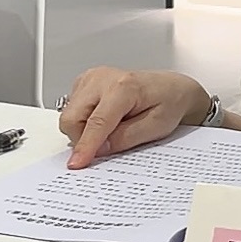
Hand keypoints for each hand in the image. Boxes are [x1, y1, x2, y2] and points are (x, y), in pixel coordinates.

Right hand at [58, 67, 210, 168]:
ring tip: (113, 125)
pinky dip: (83, 121)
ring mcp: (91, 78)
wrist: (172, 89)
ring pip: (69, 115)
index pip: (97, 122)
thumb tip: (98, 149)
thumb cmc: (168, 103)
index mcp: (124, 86)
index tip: (76, 163)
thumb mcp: (155, 127)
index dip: (86, 145)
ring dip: (83, 130)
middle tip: (108, 143)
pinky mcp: (84, 82)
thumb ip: (125, 138)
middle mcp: (103, 78)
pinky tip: (104, 117)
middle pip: (72, 118)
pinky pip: (71, 110)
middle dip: (83, 138)